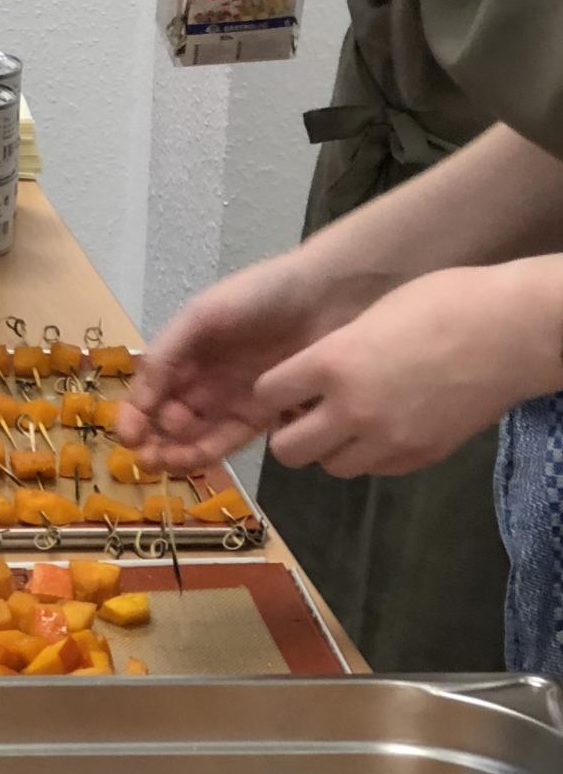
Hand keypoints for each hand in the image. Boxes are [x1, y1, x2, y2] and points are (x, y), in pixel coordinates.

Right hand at [117, 244, 400, 472]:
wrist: (324, 297)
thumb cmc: (258, 295)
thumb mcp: (203, 315)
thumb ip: (168, 352)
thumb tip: (140, 400)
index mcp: (185, 351)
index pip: (151, 389)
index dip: (135, 413)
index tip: (128, 435)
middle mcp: (204, 377)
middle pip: (170, 417)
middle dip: (155, 439)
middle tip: (149, 454)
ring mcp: (233, 397)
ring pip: (197, 434)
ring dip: (177, 451)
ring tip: (168, 462)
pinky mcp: (264, 414)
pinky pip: (231, 438)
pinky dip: (209, 451)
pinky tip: (195, 457)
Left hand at [259, 258, 562, 476]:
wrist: (507, 332)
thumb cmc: (439, 303)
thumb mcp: (368, 318)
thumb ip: (335, 353)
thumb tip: (313, 378)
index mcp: (331, 363)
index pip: (266, 396)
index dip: (269, 393)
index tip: (280, 388)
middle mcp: (351, 410)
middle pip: (288, 450)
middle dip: (289, 433)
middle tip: (306, 414)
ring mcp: (387, 440)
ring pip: (332, 467)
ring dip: (331, 448)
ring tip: (348, 422)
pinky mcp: (420, 457)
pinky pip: (375, 470)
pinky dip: (369, 455)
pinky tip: (383, 428)